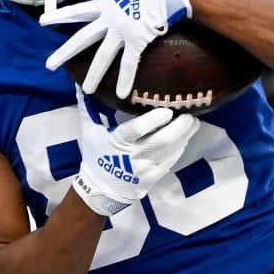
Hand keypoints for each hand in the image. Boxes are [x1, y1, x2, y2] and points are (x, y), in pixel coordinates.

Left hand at [43, 0, 191, 98]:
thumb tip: (120, 1)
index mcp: (106, 5)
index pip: (78, 11)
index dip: (60, 16)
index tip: (43, 21)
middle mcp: (110, 19)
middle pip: (82, 39)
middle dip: (65, 52)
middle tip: (49, 65)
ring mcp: (122, 31)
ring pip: (104, 56)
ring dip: (95, 74)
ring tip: (86, 90)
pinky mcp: (137, 40)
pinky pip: (130, 63)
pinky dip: (126, 79)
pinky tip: (122, 94)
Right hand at [72, 89, 198, 215]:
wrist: (100, 190)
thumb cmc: (95, 156)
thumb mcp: (89, 131)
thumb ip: (87, 107)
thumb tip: (80, 83)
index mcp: (117, 142)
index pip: (137, 130)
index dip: (154, 120)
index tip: (167, 109)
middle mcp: (133, 156)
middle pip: (162, 140)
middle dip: (179, 127)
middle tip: (189, 114)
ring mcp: (145, 169)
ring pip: (171, 150)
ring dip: (185, 135)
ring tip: (194, 122)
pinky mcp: (153, 177)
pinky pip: (171, 160)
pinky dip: (180, 147)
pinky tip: (185, 137)